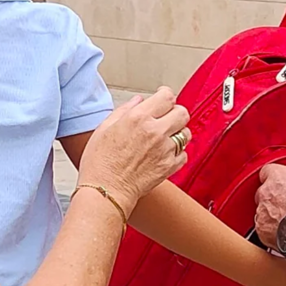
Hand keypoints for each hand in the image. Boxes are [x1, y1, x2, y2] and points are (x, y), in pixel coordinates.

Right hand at [78, 88, 189, 217]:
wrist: (105, 191)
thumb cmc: (99, 163)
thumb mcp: (104, 129)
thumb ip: (124, 111)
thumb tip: (137, 102)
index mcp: (138, 118)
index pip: (166, 97)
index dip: (165, 94)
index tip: (163, 96)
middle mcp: (155, 132)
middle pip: (182, 113)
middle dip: (175, 112)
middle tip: (167, 116)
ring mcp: (165, 150)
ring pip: (186, 133)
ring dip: (178, 132)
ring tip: (165, 137)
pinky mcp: (169, 167)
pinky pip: (184, 154)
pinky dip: (177, 153)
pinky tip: (165, 153)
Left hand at [254, 164, 285, 249]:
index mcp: (278, 177)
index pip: (268, 170)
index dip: (277, 177)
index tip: (285, 183)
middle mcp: (266, 193)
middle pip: (264, 192)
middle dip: (274, 197)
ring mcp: (262, 212)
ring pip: (262, 211)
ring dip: (272, 215)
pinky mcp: (262, 230)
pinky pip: (263, 228)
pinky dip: (271, 230)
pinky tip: (285, 233)